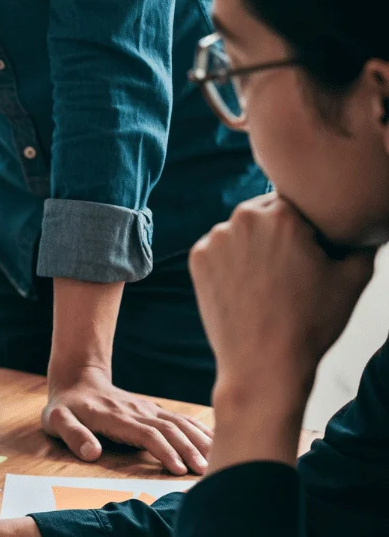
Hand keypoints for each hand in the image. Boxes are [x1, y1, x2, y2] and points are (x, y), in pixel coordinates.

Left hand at [43, 366, 212, 475]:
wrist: (77, 379)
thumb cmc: (66, 407)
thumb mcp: (57, 420)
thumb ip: (73, 435)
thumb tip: (92, 452)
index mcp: (115, 416)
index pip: (146, 433)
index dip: (164, 451)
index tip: (178, 469)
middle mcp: (136, 411)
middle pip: (169, 429)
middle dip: (189, 450)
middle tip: (205, 472)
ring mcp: (147, 408)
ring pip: (179, 422)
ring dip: (199, 440)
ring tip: (217, 458)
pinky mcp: (153, 409)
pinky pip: (180, 419)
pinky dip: (199, 429)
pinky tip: (215, 440)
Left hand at [190, 193, 375, 422]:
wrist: (263, 363)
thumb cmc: (311, 322)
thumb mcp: (352, 279)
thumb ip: (363, 243)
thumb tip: (369, 229)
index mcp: (282, 214)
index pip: (297, 203)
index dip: (307, 228)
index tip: (311, 254)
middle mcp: (243, 218)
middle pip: (265, 213)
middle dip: (278, 233)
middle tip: (290, 270)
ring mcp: (215, 239)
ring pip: (240, 231)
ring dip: (252, 245)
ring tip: (269, 283)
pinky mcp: (197, 259)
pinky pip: (219, 250)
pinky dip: (230, 262)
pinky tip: (247, 288)